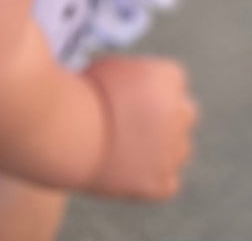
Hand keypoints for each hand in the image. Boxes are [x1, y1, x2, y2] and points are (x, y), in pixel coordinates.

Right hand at [82, 55, 198, 200]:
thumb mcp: (114, 68)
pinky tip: (131, 169)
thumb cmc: (81, 93)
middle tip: (134, 119)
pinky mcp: (157, 183)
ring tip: (128, 145)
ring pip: (182, 148)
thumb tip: (149, 92)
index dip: (150, 87)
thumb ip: (141, 79)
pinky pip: (169, 181)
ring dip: (164, 147)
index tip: (126, 93)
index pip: (175, 81)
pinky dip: (155, 178)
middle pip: (187, 113)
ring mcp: (170, 150)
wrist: (64, 129)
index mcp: (168, 78)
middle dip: (167, 115)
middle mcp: (177, 112)